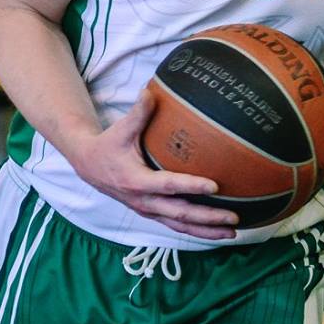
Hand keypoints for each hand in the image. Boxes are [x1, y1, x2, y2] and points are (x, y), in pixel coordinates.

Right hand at [68, 85, 238, 241]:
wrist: (89, 167)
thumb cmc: (109, 146)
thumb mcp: (121, 130)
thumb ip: (138, 112)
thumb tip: (150, 91)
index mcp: (137, 181)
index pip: (169, 186)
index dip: (192, 186)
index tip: (215, 186)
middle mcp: (144, 201)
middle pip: (180, 214)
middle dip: (208, 218)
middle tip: (234, 218)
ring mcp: (148, 211)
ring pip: (180, 225)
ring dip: (206, 230)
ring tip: (233, 232)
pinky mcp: (152, 214)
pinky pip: (176, 225)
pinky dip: (197, 230)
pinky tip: (216, 230)